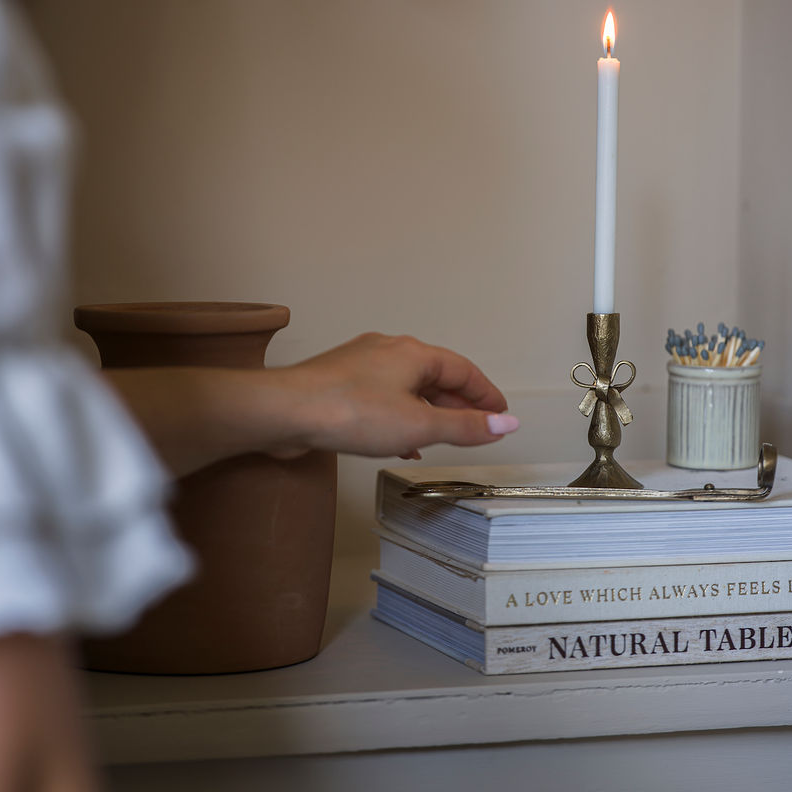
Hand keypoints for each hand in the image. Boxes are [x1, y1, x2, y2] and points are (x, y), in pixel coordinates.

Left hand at [273, 332, 518, 459]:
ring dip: (428, 412)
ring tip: (440, 441)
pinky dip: (400, 416)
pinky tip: (400, 442)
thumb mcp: (419, 426)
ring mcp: (361, 363)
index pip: (464, 370)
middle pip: (435, 375)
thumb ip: (465, 427)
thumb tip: (506, 423)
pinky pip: (382, 396)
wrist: (285, 411)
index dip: (485, 394)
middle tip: (476, 429)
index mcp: (413, 353)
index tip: (501, 414)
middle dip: (457, 404)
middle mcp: (388, 349)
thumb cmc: (350, 412)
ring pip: (406, 387)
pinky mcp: (339, 381)